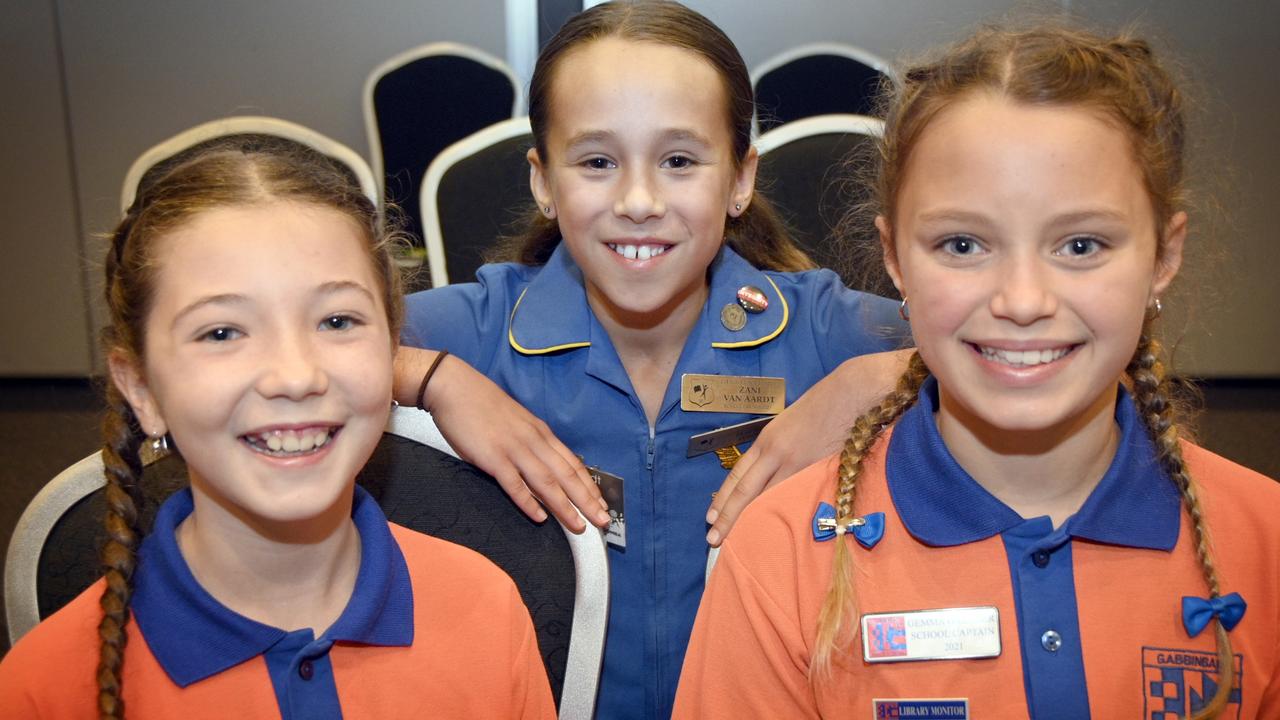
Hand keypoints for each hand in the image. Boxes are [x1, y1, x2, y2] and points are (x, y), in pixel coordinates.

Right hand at [395, 347, 609, 532]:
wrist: (454, 387)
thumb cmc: (483, 405)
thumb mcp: (517, 421)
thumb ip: (531, 442)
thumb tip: (543, 463)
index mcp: (540, 432)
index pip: (572, 463)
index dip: (589, 485)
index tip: (602, 504)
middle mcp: (533, 441)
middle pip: (566, 475)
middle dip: (587, 500)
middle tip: (603, 522)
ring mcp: (514, 449)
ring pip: (547, 482)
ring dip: (565, 506)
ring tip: (579, 526)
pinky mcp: (493, 457)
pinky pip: (514, 484)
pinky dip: (528, 501)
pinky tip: (540, 517)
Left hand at [704, 349, 912, 545]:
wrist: (850, 392)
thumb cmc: (824, 403)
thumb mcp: (791, 423)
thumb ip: (780, 446)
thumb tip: (774, 469)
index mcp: (767, 439)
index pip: (738, 474)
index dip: (723, 497)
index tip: (711, 516)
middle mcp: (775, 452)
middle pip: (745, 490)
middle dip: (727, 515)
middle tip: (713, 538)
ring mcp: (795, 461)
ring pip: (766, 496)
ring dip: (750, 519)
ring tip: (735, 540)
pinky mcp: (816, 468)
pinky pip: (794, 495)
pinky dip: (781, 512)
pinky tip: (774, 528)